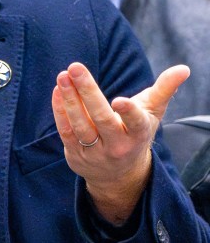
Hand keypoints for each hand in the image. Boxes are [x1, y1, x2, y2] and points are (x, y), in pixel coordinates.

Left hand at [51, 62, 189, 224]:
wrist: (118, 175)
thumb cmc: (135, 133)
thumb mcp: (152, 114)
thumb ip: (164, 90)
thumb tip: (183, 68)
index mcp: (138, 134)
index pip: (135, 123)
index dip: (129, 113)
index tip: (120, 100)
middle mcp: (117, 145)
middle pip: (101, 119)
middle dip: (87, 92)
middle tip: (75, 67)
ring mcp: (95, 152)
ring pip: (80, 125)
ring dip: (69, 99)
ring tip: (63, 75)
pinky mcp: (76, 155)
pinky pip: (66, 131)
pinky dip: (60, 111)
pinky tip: (58, 90)